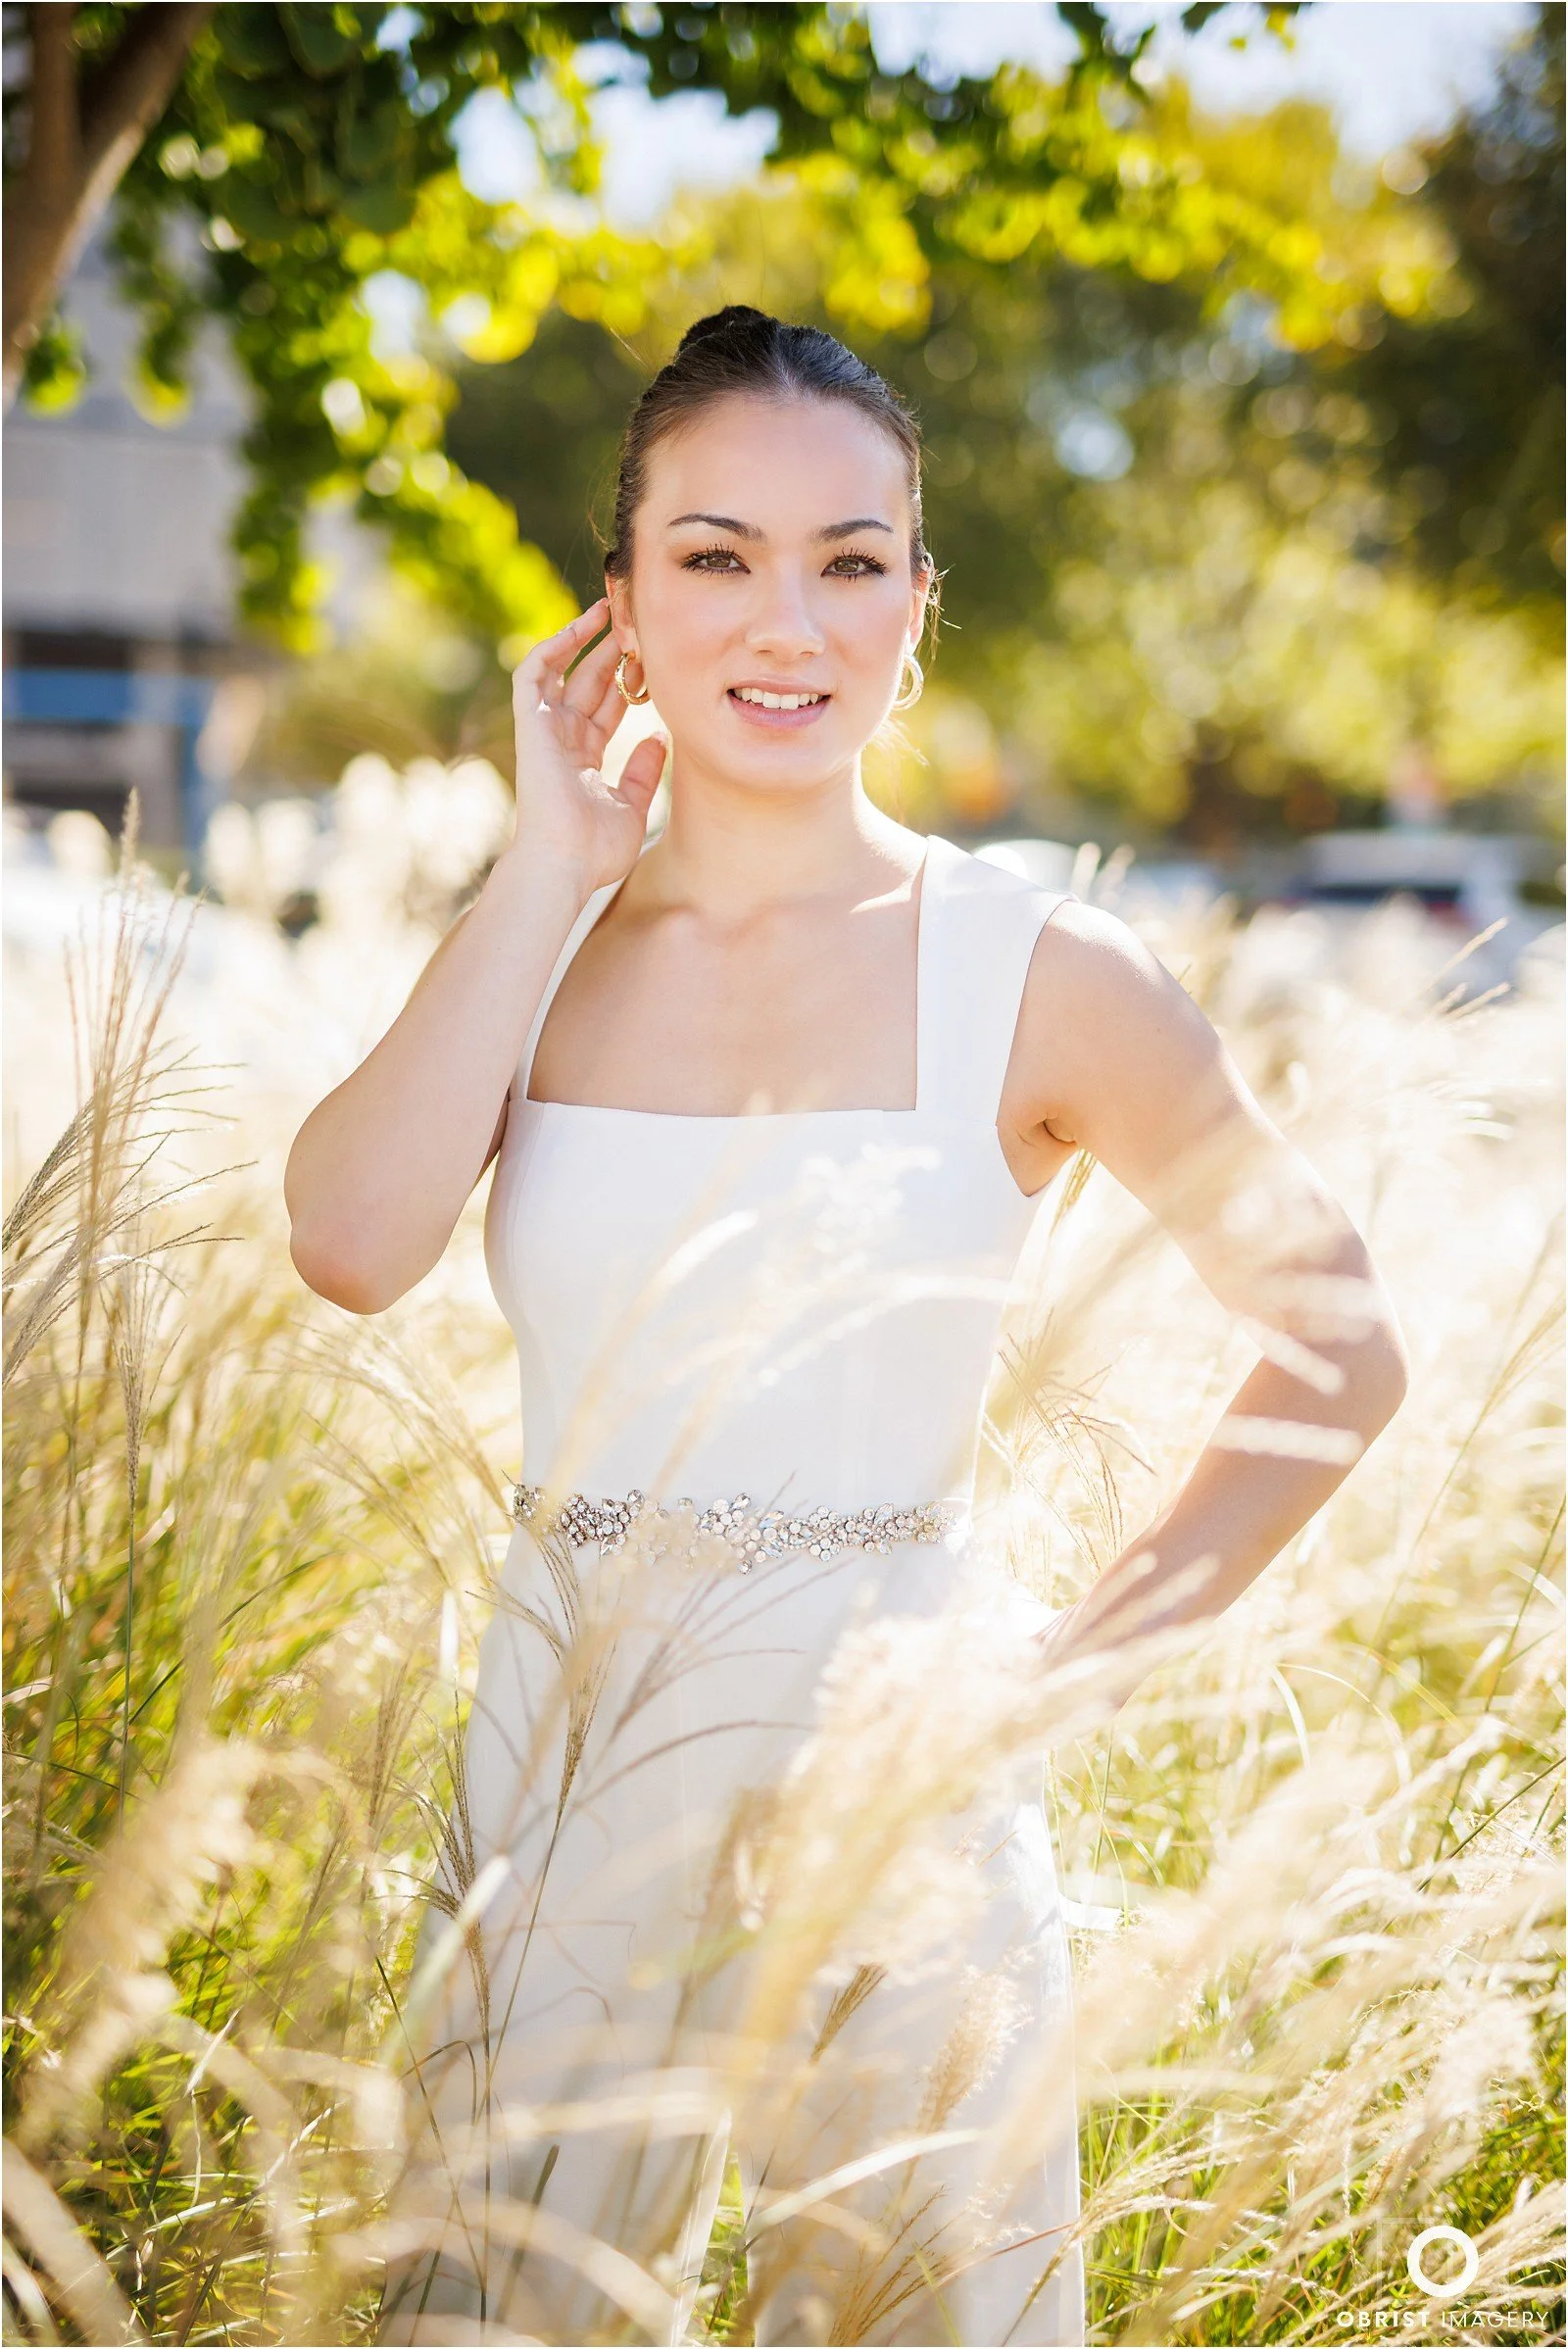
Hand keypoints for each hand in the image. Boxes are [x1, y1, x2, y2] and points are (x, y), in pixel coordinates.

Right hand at [508, 597, 668, 892]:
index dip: (629, 684)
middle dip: (613, 655)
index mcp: (585, 762)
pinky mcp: (530, 722)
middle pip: (589, 685)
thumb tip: (660, 735)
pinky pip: (535, 672)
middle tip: (639, 626)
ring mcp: (545, 730)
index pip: (608, 711)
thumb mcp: (632, 807)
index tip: (656, 662)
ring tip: (610, 610)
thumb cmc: (596, 850)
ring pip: (564, 671)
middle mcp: (563, 741)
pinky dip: (555, 646)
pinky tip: (582, 625)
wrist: (563, 863)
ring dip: (585, 641)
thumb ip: (644, 771)